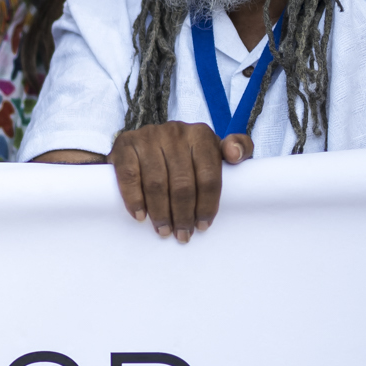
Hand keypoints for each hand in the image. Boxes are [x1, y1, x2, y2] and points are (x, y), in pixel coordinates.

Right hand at [109, 120, 244, 240]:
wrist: (144, 144)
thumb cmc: (187, 156)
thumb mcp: (215, 150)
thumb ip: (239, 149)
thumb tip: (234, 154)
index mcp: (201, 135)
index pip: (209, 176)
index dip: (207, 205)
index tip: (203, 225)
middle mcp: (175, 131)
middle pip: (182, 184)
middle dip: (183, 215)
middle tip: (182, 234)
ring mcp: (148, 136)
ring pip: (156, 183)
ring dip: (160, 213)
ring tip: (164, 230)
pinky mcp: (125, 144)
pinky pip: (129, 177)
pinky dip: (134, 199)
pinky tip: (141, 216)